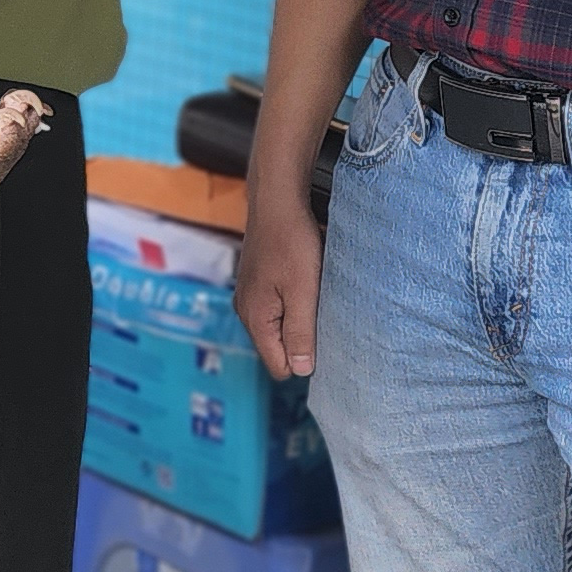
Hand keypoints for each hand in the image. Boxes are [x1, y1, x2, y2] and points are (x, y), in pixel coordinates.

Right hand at [234, 180, 323, 378]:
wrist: (277, 200)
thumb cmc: (291, 242)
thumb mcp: (302, 292)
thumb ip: (300, 333)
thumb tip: (301, 370)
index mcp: (255, 319)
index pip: (278, 365)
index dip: (303, 360)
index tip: (324, 339)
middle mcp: (246, 311)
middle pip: (278, 347)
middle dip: (302, 340)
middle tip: (324, 314)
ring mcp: (250, 296)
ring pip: (279, 327)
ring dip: (300, 318)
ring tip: (316, 296)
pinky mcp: (258, 283)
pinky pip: (278, 308)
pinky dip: (294, 302)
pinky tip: (306, 283)